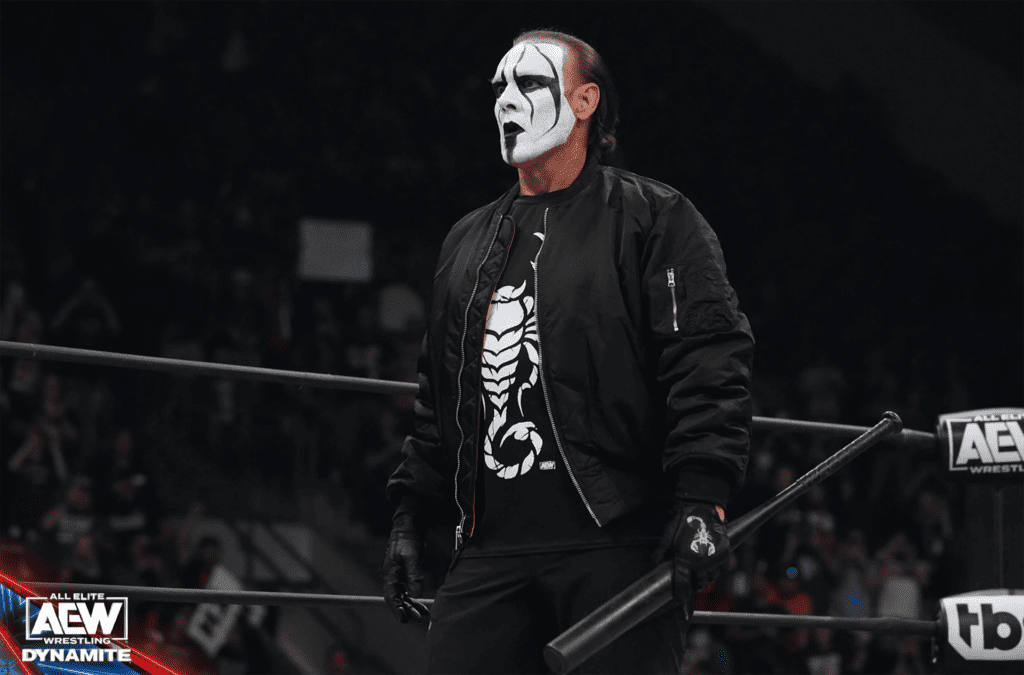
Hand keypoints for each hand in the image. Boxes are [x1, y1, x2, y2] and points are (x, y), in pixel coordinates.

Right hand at [380, 513, 429, 623]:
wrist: (409, 527)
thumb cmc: (407, 539)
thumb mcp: (411, 556)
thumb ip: (413, 575)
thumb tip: (416, 594)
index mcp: (390, 574)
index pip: (391, 595)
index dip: (396, 608)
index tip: (403, 619)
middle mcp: (393, 578)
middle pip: (397, 599)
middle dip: (406, 610)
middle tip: (417, 619)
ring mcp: (399, 577)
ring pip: (404, 597)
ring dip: (412, 606)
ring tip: (423, 615)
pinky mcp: (406, 576)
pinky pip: (409, 591)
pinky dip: (415, 599)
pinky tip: (423, 606)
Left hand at [652, 501, 729, 619]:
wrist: (701, 509)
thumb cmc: (681, 523)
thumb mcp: (667, 538)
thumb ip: (660, 555)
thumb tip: (653, 566)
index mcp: (685, 560)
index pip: (683, 585)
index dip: (682, 597)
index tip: (682, 605)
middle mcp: (702, 562)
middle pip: (700, 584)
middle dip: (696, 585)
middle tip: (692, 581)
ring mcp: (715, 558)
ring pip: (712, 578)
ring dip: (707, 579)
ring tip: (701, 573)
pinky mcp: (725, 552)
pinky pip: (724, 570)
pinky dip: (718, 571)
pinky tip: (712, 567)